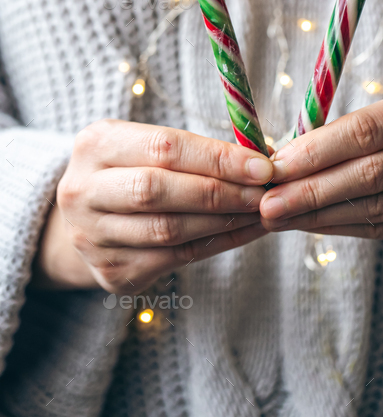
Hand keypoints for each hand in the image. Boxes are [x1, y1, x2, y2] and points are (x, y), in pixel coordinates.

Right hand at [34, 120, 272, 291]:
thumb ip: (197, 149)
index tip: (261, 165)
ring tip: (260, 210)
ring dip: (224, 220)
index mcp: (96, 144)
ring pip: (168, 230)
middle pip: (159, 190)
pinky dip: (217, 244)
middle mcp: (83, 190)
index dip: (217, 157)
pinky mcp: (110, 272)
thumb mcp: (149, 145)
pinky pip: (175, 258)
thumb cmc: (133, 169)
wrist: (88, 217)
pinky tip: (245, 231)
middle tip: (264, 192)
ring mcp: (92, 236)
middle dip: (221, 191)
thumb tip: (262, 156)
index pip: (164, 147)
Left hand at [260, 80, 382, 254]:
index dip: (316, 149)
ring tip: (280, 217)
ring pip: (377, 208)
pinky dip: (347, 229)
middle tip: (265, 202)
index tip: (274, 164)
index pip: (367, 129)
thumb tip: (288, 155)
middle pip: (370, 173)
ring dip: (320, 216)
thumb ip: (363, 130)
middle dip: (309, 190)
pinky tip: (316, 227)